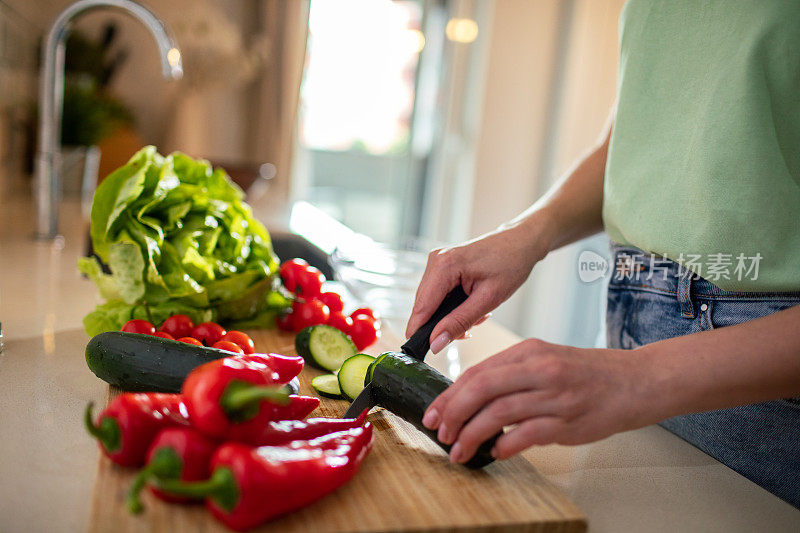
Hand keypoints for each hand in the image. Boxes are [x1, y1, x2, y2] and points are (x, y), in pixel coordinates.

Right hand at [406, 223, 547, 352]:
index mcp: (444, 266)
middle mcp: (435, 261)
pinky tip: (472, 305)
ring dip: (451, 315)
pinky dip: (453, 306)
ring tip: (478, 314)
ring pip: (431, 303)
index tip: (423, 353)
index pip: (421, 308)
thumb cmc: (511, 264)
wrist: (520, 242)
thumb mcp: (488, 299)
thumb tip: (435, 343)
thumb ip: (459, 322)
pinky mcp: (441, 266)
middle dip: (444, 324)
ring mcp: (437, 262)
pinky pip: (438, 295)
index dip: (419, 333)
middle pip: (424, 307)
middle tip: (471, 328)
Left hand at [421, 338, 655, 462]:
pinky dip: (505, 445)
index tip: (434, 413)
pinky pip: (526, 435)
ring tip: (460, 451)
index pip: (478, 372)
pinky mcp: (568, 421)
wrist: (635, 381)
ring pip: (499, 413)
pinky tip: (495, 452)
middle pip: (482, 388)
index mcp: (529, 351)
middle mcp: (540, 369)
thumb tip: (472, 399)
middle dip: (453, 413)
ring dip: (472, 435)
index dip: (450, 394)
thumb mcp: (547, 359)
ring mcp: (555, 395)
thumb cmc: (587, 373)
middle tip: (440, 432)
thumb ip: (512, 374)